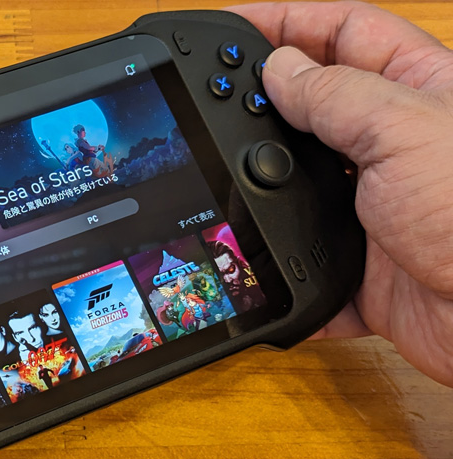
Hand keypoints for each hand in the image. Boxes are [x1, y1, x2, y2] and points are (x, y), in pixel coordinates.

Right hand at [229, 1, 452, 384]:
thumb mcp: (404, 130)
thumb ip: (335, 96)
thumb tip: (278, 69)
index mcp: (419, 91)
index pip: (343, 33)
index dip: (287, 23)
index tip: (229, 27)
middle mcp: (396, 147)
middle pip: (312, 107)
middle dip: (259, 103)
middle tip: (204, 102)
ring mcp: (377, 209)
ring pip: (298, 187)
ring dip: (260, 188)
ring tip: (217, 177)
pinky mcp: (364, 270)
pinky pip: (306, 264)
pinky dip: (280, 268)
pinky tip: (253, 254)